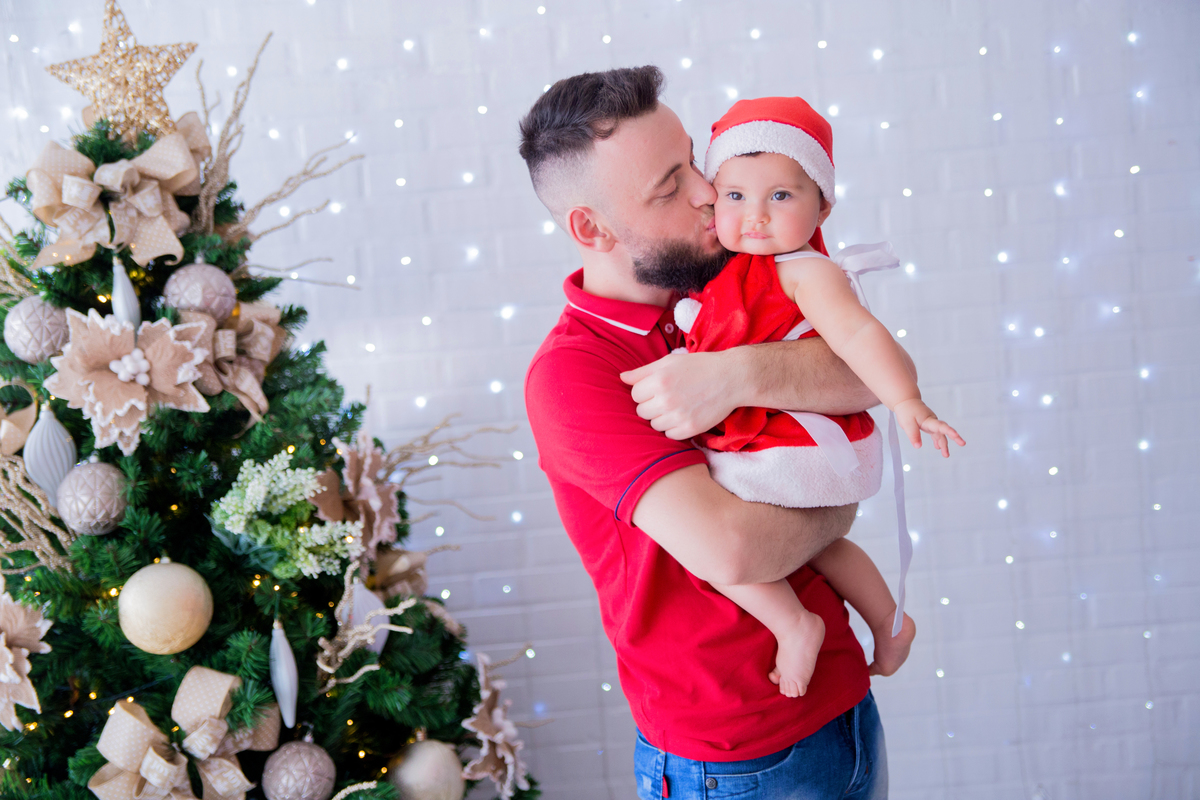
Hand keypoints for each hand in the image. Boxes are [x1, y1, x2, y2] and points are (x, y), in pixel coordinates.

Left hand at [620, 350, 744, 439]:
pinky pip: (669, 435)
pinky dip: (673, 428)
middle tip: (667, 397)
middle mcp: (667, 399)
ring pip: (654, 425)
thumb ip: (643, 371)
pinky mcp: (690, 429)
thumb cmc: (699, 367)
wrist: (731, 378)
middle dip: (651, 405)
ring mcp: (678, 416)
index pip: (634, 395)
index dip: (644, 391)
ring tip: (676, 406)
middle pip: (641, 411)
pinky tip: (683, 416)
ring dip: (661, 418)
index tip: (656, 388)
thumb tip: (622, 378)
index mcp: (659, 380)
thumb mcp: (669, 362)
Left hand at [892, 398, 964, 456]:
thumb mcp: (907, 424)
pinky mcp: (929, 426)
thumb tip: (918, 446)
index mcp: (929, 420)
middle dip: (954, 437)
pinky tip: (938, 447)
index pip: (941, 426)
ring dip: (944, 444)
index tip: (956, 435)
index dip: (949, 431)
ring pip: (940, 435)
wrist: (906, 401)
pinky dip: (937, 441)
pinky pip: (936, 434)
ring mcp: (932, 424)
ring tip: (946, 455)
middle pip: (945, 430)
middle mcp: (933, 422)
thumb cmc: (907, 411)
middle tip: (962, 443)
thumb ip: (913, 435)